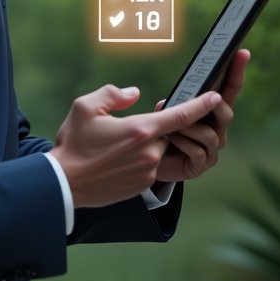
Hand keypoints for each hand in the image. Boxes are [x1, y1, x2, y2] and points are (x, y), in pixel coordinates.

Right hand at [48, 84, 223, 207]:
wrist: (64, 183)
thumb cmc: (73, 144)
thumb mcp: (85, 107)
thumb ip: (113, 94)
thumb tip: (134, 94)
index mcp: (140, 130)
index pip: (181, 115)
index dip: (201, 105)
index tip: (215, 97)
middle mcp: (150, 152)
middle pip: (166, 134)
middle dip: (153, 128)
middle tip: (127, 129)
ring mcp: (147, 172)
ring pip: (157, 151)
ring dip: (145, 145)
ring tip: (115, 147)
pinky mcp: (141, 186)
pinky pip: (149, 168)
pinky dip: (138, 161)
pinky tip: (114, 161)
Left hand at [155, 49, 250, 182]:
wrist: (150, 164)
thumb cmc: (160, 132)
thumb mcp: (164, 113)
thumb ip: (169, 106)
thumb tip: (166, 103)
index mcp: (211, 112)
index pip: (228, 89)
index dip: (236, 72)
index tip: (242, 52)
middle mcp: (217, 129)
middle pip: (226, 112)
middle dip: (214, 105)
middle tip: (204, 99)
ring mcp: (212, 148)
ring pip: (210, 134)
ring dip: (190, 128)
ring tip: (172, 127)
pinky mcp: (202, 165)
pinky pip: (198, 152)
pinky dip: (183, 143)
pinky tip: (171, 140)